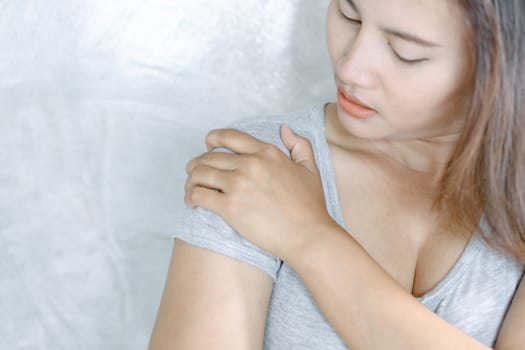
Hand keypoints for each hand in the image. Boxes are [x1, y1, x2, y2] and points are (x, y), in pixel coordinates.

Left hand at [184, 125, 337, 260]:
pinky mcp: (230, 207)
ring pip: (200, 174)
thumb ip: (299, 145)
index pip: (229, 136)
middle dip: (198, 164)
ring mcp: (238, 185)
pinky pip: (199, 196)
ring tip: (192, 188)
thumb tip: (284, 129)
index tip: (207, 146)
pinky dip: (191, 197)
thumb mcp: (310, 169)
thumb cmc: (310, 207)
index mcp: (267, 152)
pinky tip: (192, 202)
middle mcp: (250, 164)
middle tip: (195, 174)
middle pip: (209, 157)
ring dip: (191, 181)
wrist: (308, 236)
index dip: (213, 139)